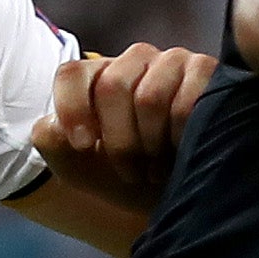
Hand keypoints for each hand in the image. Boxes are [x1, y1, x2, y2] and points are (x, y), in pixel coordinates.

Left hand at [26, 44, 213, 210]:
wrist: (178, 196)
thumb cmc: (127, 179)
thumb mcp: (79, 168)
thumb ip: (52, 143)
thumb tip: (51, 125)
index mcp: (98, 76)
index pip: (72, 75)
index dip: (72, 109)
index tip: (81, 145)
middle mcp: (135, 61)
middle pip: (111, 86)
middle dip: (119, 141)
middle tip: (130, 172)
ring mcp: (173, 62)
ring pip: (148, 98)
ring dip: (150, 146)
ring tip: (156, 168)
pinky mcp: (208, 72)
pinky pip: (185, 105)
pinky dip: (179, 140)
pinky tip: (182, 153)